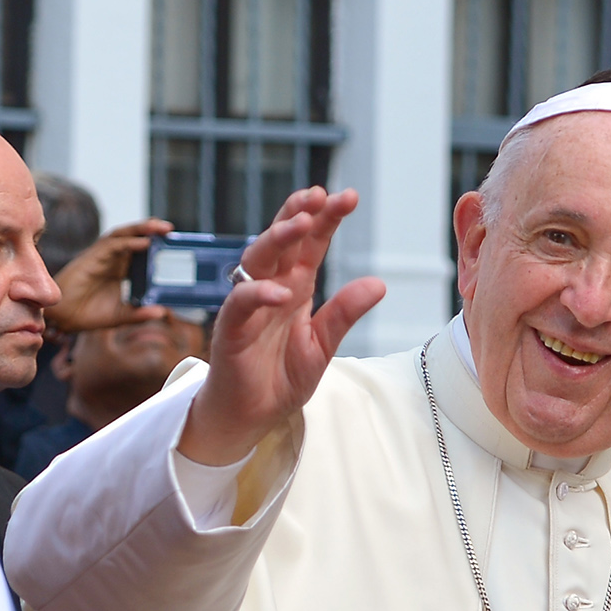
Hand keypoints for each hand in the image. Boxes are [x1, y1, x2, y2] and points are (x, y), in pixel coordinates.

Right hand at [43, 219, 173, 334]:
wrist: (62, 317)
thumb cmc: (87, 313)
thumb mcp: (120, 315)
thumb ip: (140, 313)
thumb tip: (163, 312)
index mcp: (120, 268)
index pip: (141, 251)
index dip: (157, 245)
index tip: (174, 245)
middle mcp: (112, 258)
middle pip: (135, 237)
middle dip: (153, 230)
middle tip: (171, 230)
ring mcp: (102, 256)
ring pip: (125, 235)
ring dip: (144, 229)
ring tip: (162, 228)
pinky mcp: (93, 257)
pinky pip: (114, 245)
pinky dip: (130, 243)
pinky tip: (145, 243)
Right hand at [175, 186, 385, 468]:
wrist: (251, 415)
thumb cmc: (281, 377)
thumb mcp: (323, 344)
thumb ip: (344, 313)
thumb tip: (379, 284)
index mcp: (295, 285)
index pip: (310, 243)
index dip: (325, 218)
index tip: (346, 197)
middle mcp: (271, 286)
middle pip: (282, 240)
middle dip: (300, 214)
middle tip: (321, 195)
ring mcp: (248, 305)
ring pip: (258, 259)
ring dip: (278, 238)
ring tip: (302, 223)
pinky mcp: (231, 328)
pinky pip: (241, 302)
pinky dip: (259, 294)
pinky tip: (282, 292)